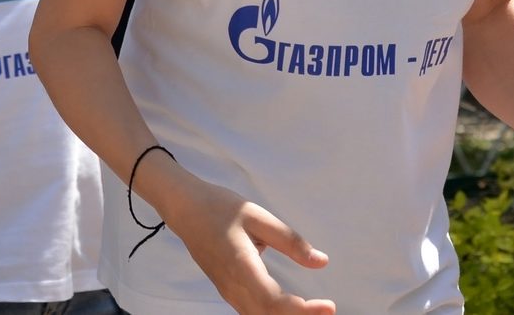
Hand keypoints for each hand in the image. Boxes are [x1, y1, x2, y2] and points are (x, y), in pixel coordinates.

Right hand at [160, 172, 334, 313]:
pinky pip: (252, 312)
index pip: (273, 302)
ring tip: (315, 310)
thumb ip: (290, 241)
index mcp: (240, 265)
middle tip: (328, 310)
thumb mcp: (258, 216)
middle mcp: (232, 286)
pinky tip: (292, 309)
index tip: (327, 306)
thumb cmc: (220, 208)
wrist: (185, 210)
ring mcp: (227, 292)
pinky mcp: (228, 291)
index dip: (302, 310)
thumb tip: (321, 262)